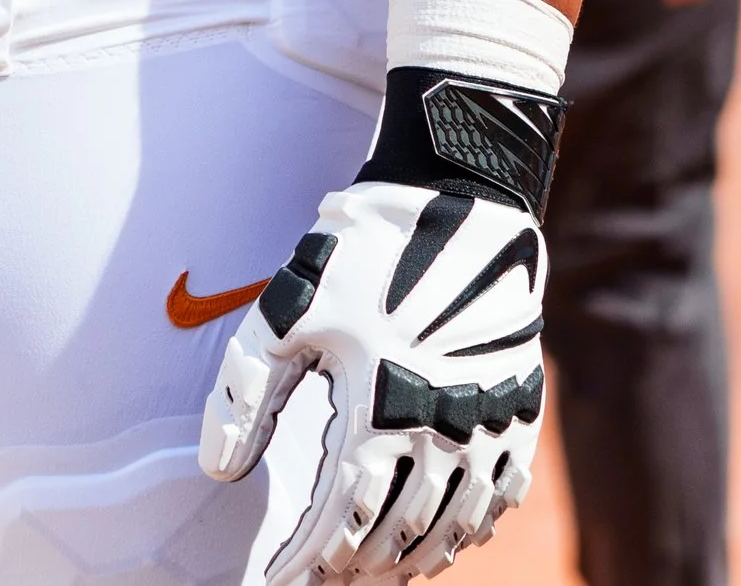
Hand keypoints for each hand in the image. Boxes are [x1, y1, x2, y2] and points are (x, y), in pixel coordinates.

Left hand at [201, 74, 555, 580]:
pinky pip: (495, 500)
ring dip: (402, 559)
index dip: (303, 562)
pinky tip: (441, 539)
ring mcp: (489, 425)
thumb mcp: (288, 306)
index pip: (337, 521)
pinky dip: (463, 533)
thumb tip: (219, 468)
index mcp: (381, 410)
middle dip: (346, 568)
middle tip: (313, 575)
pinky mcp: (521, 408)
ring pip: (445, 528)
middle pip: (390, 536)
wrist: (463, 193)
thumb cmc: (367, 244)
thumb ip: (248, 392)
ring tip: (366, 569)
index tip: (274, 581)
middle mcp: (442, 430)